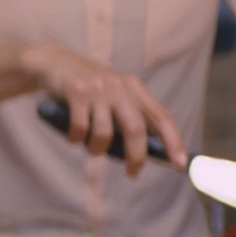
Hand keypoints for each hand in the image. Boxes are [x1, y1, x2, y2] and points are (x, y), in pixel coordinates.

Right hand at [22, 44, 186, 174]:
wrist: (54, 63)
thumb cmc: (89, 89)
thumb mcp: (114, 96)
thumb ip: (129, 118)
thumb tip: (143, 155)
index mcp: (135, 88)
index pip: (161, 116)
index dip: (174, 141)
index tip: (180, 164)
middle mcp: (120, 87)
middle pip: (135, 129)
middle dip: (136, 156)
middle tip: (133, 173)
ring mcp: (98, 89)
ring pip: (105, 133)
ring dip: (98, 150)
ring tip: (92, 150)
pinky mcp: (76, 92)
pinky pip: (81, 128)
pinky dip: (77, 140)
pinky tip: (74, 138)